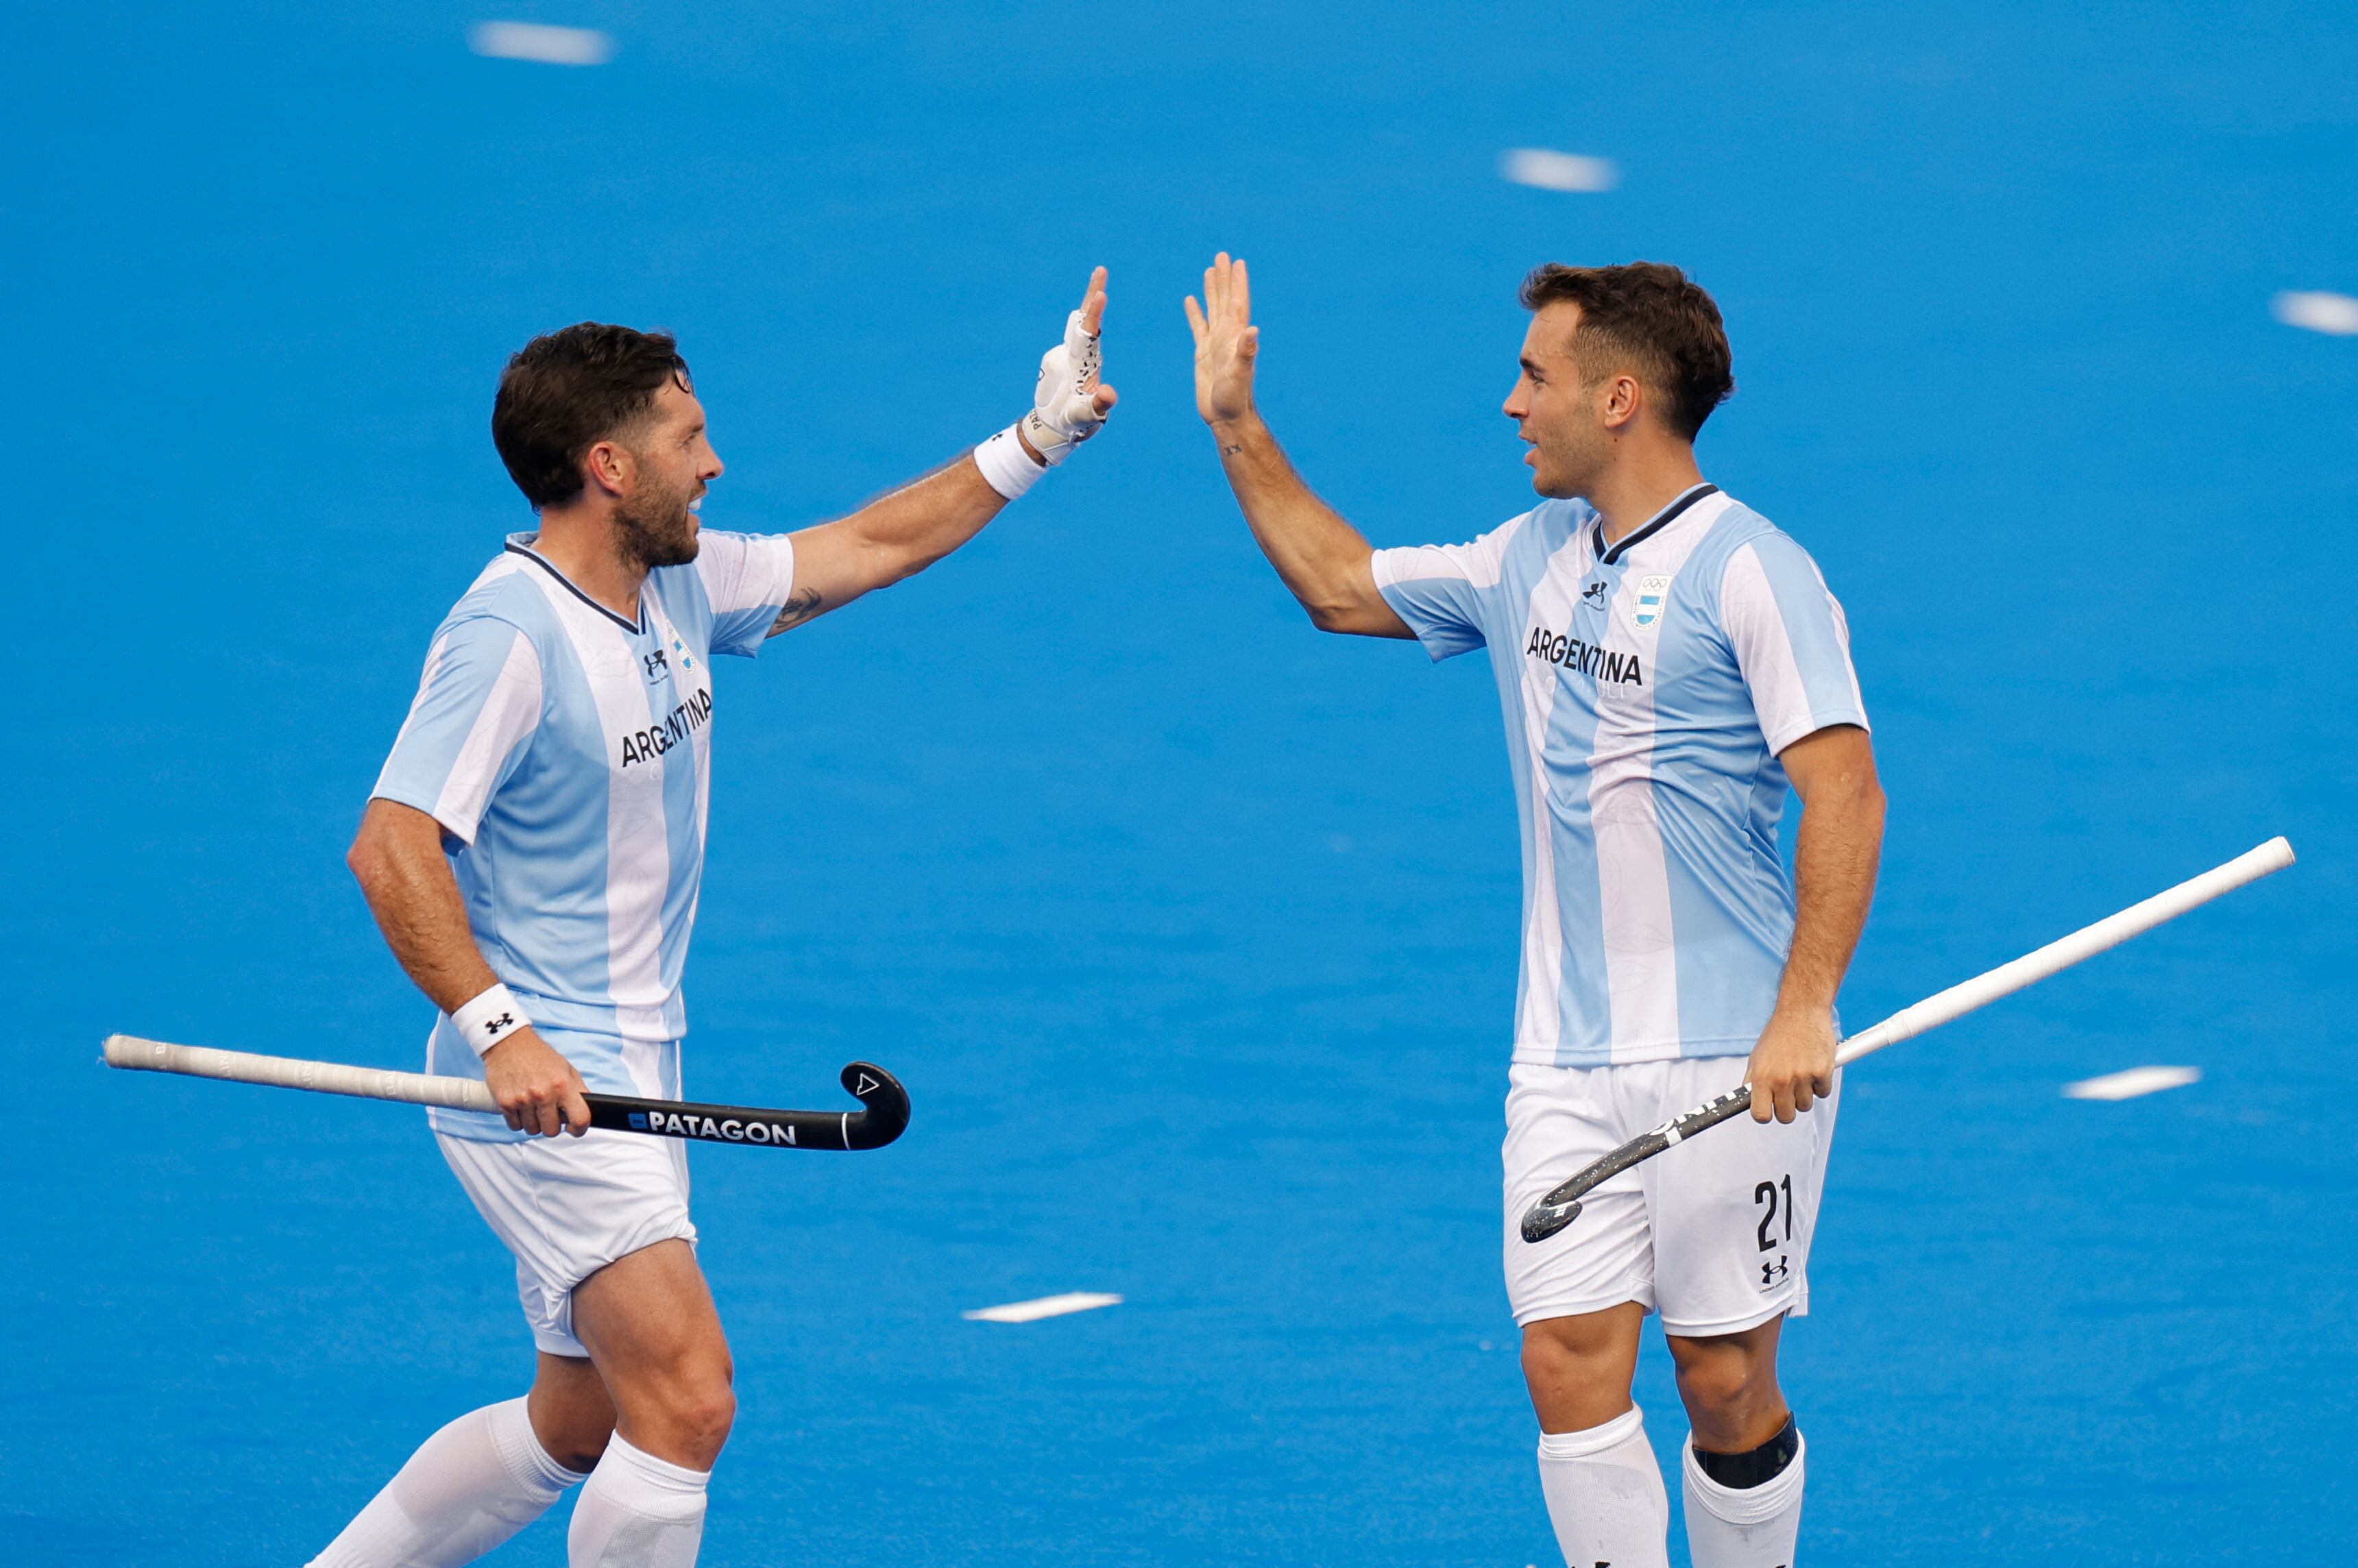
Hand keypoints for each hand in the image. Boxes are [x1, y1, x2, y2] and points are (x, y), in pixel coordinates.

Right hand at [483, 1027, 591, 1136]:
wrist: (509, 1043)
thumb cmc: (539, 1055)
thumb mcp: (566, 1069)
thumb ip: (578, 1091)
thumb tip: (586, 1110)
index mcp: (562, 1085)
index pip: (579, 1118)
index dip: (579, 1129)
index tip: (574, 1129)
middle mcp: (543, 1094)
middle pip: (552, 1131)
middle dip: (551, 1125)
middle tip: (548, 1113)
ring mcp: (523, 1100)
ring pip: (532, 1130)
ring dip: (534, 1122)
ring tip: (533, 1106)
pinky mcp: (505, 1103)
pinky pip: (515, 1126)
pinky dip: (518, 1120)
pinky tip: (520, 1106)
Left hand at [1018, 265, 1117, 464]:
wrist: (1051, 427)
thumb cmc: (1070, 423)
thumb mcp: (1085, 417)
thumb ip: (1097, 405)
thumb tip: (1109, 393)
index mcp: (1076, 365)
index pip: (1087, 335)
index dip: (1094, 315)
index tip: (1100, 295)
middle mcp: (1070, 355)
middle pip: (1083, 321)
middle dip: (1092, 296)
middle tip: (1101, 269)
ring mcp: (1068, 355)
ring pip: (1081, 325)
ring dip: (1091, 302)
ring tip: (1099, 274)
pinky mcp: (1070, 358)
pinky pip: (1081, 336)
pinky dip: (1089, 318)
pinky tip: (1094, 305)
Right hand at [1183, 252, 1257, 426]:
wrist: (1225, 416)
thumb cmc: (1235, 396)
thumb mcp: (1240, 373)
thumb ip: (1246, 351)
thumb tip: (1253, 330)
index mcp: (1235, 336)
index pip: (1237, 302)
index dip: (1238, 282)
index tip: (1237, 262)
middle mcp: (1227, 335)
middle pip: (1225, 299)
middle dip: (1224, 278)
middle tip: (1222, 255)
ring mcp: (1215, 343)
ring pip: (1213, 309)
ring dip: (1212, 289)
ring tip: (1210, 269)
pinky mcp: (1203, 353)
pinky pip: (1198, 326)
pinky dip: (1195, 312)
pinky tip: (1190, 300)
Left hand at [1742, 1006, 1835, 1123]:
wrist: (1801, 1012)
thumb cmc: (1778, 1034)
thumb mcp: (1757, 1057)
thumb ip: (1753, 1081)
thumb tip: (1749, 1101)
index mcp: (1761, 1077)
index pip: (1760, 1115)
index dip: (1765, 1114)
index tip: (1769, 1109)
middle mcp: (1781, 1080)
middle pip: (1786, 1117)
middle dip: (1787, 1108)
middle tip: (1787, 1094)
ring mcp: (1803, 1077)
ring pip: (1805, 1106)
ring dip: (1804, 1095)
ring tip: (1800, 1075)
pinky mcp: (1823, 1072)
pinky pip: (1823, 1093)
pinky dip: (1820, 1084)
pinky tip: (1813, 1068)